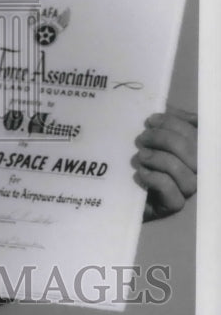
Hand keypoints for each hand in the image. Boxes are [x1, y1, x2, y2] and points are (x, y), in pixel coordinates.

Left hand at [132, 106, 196, 221]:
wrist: (119, 188)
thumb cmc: (139, 156)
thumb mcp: (152, 134)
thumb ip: (165, 120)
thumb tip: (176, 109)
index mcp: (194, 148)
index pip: (196, 133)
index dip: (174, 123)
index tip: (150, 120)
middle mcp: (196, 169)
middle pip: (193, 152)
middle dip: (164, 139)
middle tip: (141, 138)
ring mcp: (187, 188)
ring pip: (186, 174)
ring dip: (160, 160)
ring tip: (140, 156)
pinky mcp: (173, 204)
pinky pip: (172, 192)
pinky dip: (155, 179)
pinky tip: (140, 172)